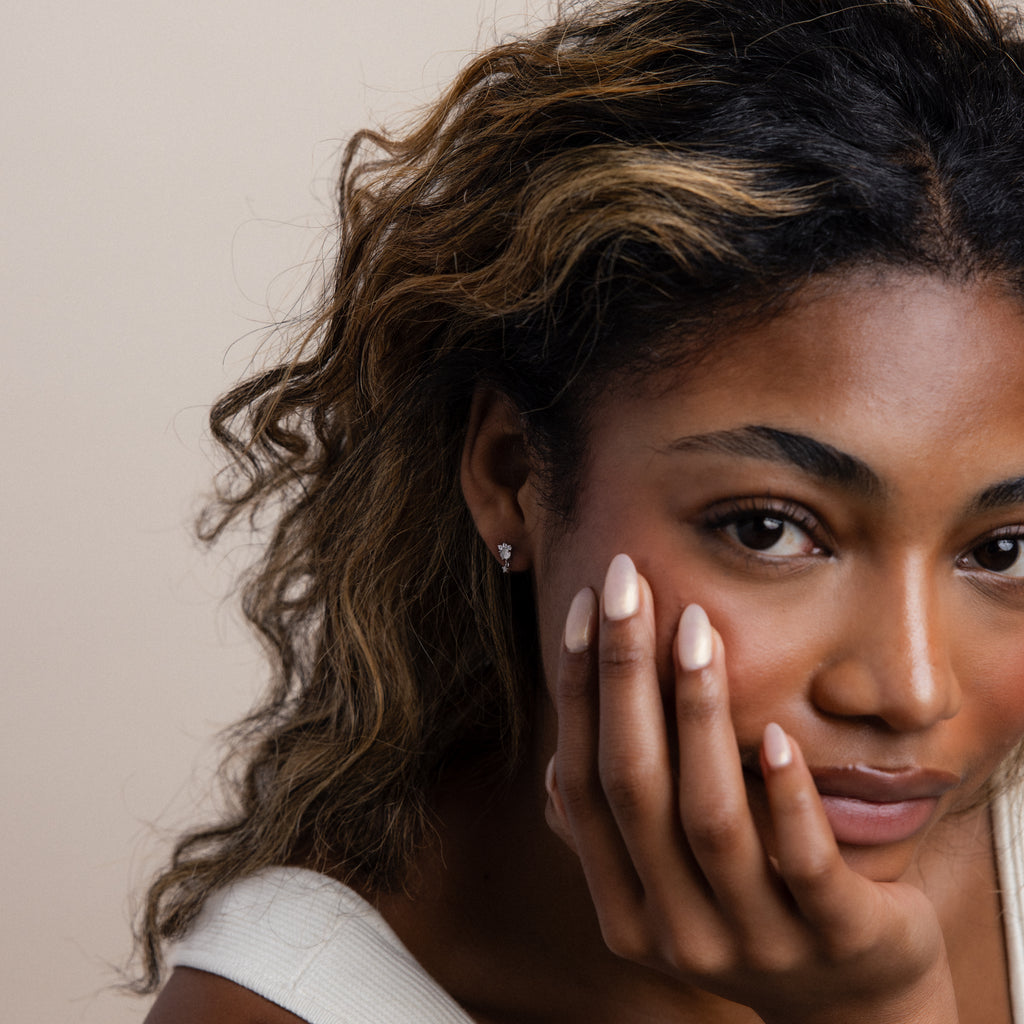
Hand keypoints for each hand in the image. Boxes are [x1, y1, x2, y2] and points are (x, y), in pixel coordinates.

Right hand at [546, 554, 958, 1023]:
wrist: (852, 1009)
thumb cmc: (750, 914)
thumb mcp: (669, 883)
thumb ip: (616, 832)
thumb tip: (554, 768)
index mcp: (623, 907)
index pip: (585, 782)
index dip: (579, 690)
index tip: (584, 607)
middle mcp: (675, 930)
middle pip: (633, 786)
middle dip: (623, 673)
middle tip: (627, 582)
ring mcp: (755, 940)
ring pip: (710, 817)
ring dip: (698, 714)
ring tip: (697, 627)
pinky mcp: (836, 939)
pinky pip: (804, 864)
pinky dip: (787, 797)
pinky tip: (781, 733)